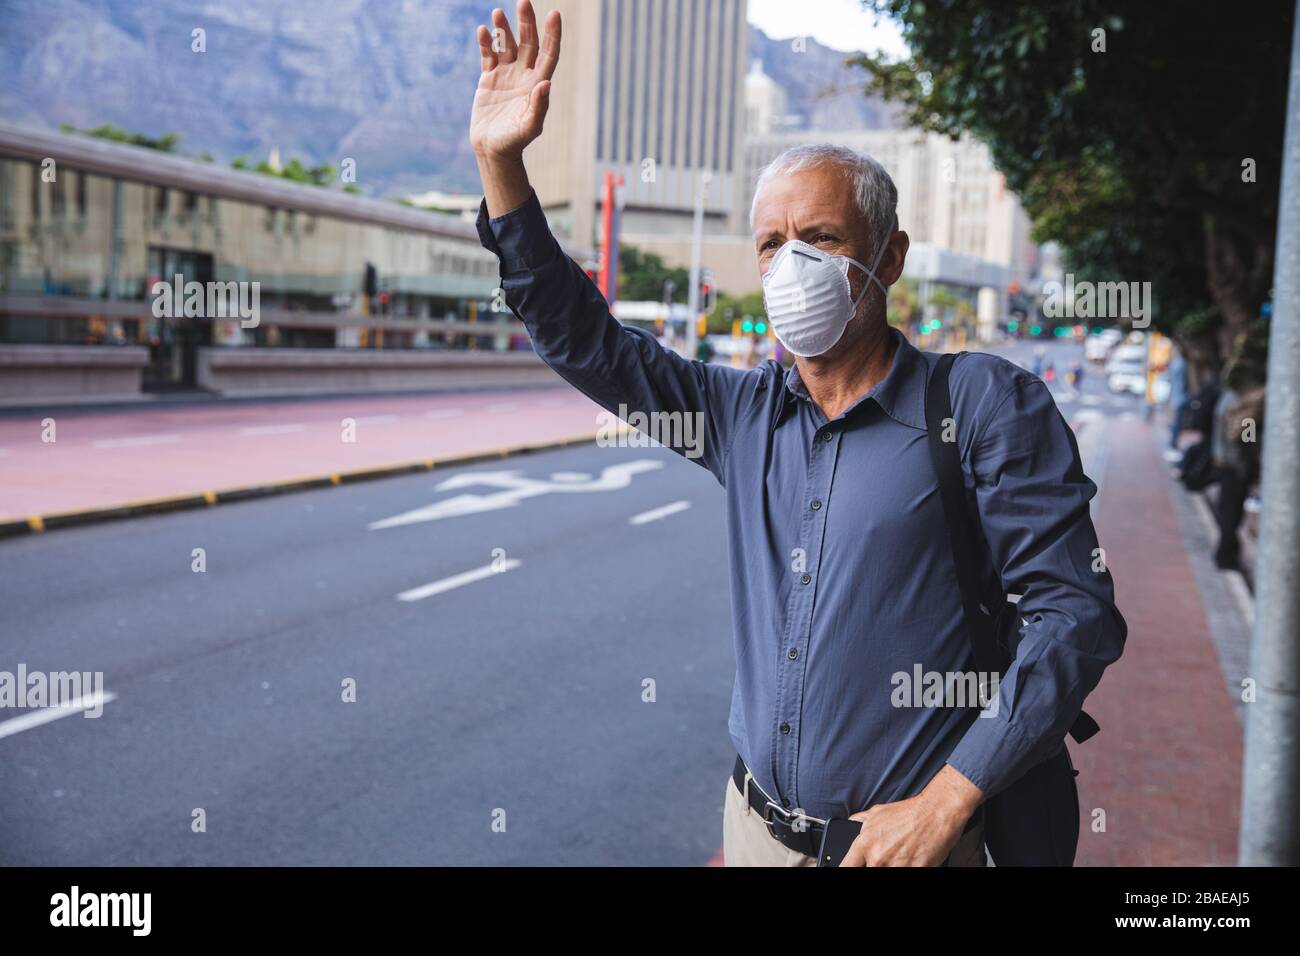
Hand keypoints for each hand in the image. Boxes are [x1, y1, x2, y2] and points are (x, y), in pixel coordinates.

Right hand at [470, 2, 561, 160]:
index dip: (552, 34)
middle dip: (527, 23)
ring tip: (498, 13)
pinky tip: (483, 31)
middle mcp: (523, 76)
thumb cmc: (514, 143)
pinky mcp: (488, 79)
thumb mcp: (529, 128)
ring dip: (503, 29)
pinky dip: (486, 43)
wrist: (492, 151)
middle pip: (528, 43)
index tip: (554, 14)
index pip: (548, 54)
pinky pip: (488, 55)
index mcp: (537, 84)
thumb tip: (546, 83)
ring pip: (507, 45)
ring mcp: (506, 76)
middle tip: (523, 2)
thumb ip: (539, 107)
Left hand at [839, 764, 981, 866]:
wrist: (935, 813)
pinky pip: (906, 874)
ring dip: (893, 865)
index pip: (846, 866)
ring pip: (886, 873)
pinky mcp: (914, 871)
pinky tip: (910, 859)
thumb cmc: (907, 813)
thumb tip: (850, 825)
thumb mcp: (877, 812)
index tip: (852, 867)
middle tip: (886, 856)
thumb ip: (860, 822)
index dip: (848, 868)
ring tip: (900, 856)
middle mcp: (878, 858)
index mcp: (865, 844)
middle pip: (868, 871)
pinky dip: (906, 866)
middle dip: (874, 865)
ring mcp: (897, 866)